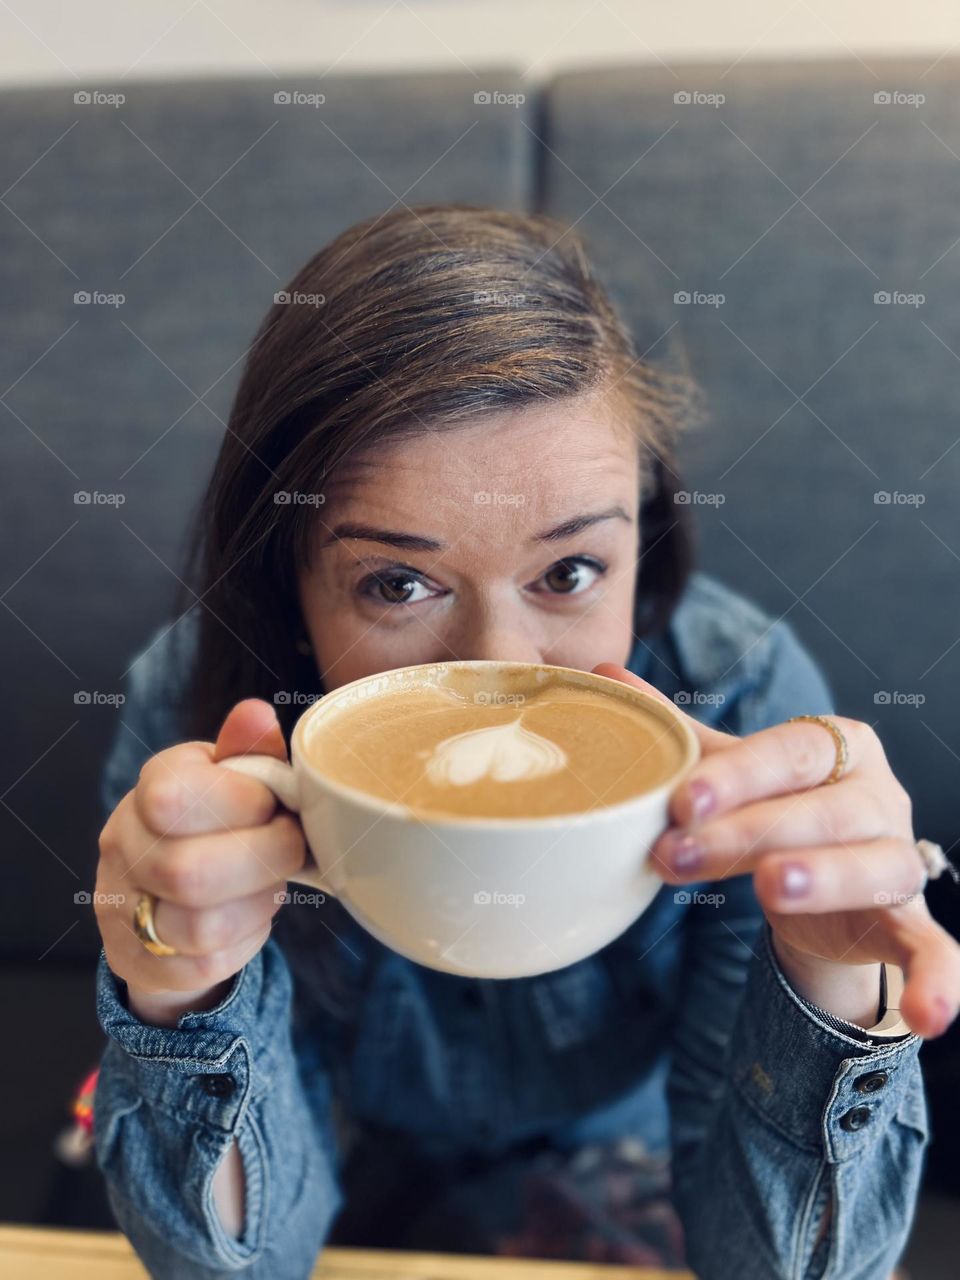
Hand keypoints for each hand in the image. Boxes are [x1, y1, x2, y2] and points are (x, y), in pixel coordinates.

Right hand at [94, 699, 305, 1025]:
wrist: (172, 893)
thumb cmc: (220, 823)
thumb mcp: (235, 778)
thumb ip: (249, 751)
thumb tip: (256, 715)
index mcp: (149, 789)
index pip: (174, 797)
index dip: (242, 803)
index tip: (274, 804)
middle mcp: (123, 847)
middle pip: (187, 871)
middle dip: (264, 860)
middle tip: (290, 847)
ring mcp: (122, 908)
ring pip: (197, 926)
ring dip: (257, 904)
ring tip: (271, 882)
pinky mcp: (140, 960)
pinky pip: (202, 964)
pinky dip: (244, 942)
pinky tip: (251, 916)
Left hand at [594, 663, 959, 1039]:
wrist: (822, 880)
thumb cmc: (777, 808)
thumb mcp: (733, 774)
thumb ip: (681, 734)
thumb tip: (605, 677)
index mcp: (838, 746)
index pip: (790, 750)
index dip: (738, 774)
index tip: (681, 800)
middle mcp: (878, 796)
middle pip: (821, 809)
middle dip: (748, 832)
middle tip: (678, 854)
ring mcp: (899, 858)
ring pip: (873, 866)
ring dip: (825, 877)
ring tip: (770, 887)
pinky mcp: (909, 921)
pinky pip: (933, 947)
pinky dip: (939, 978)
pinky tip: (929, 1014)